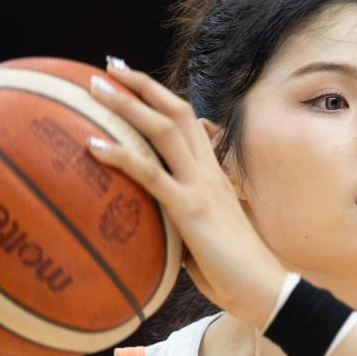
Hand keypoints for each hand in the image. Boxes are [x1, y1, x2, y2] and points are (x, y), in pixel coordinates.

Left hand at [87, 57, 287, 327]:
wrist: (264, 289)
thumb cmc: (234, 271)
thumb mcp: (203, 236)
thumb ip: (180, 220)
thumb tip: (149, 225)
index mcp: (213, 174)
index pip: (188, 121)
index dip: (160, 98)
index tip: (132, 82)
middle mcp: (208, 171)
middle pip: (175, 111)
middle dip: (141, 85)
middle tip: (108, 66)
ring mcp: (200, 186)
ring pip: (162, 130)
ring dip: (126, 104)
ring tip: (94, 86)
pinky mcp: (189, 208)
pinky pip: (150, 174)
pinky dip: (119, 156)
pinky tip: (92, 145)